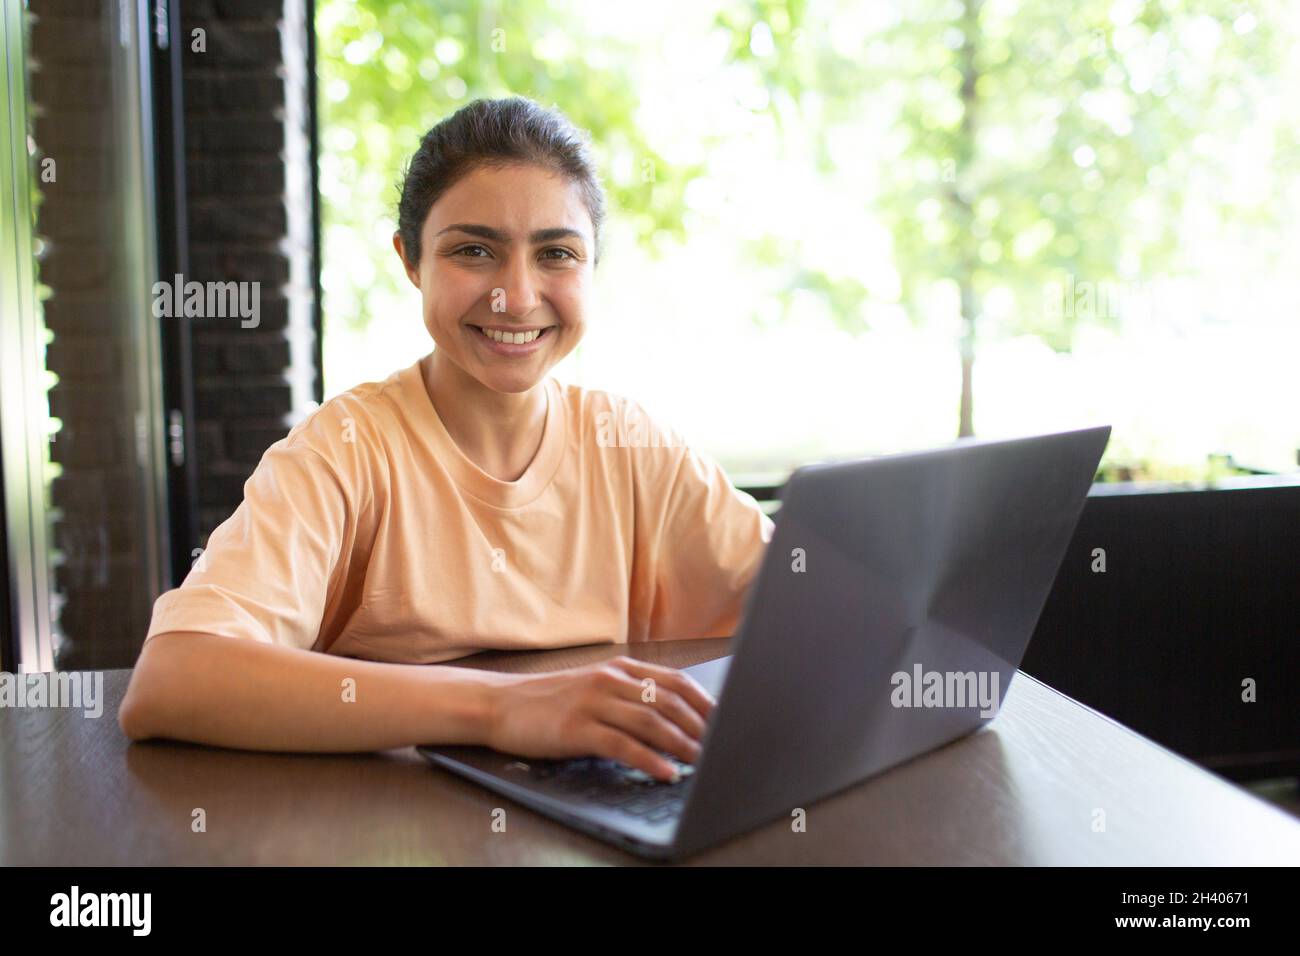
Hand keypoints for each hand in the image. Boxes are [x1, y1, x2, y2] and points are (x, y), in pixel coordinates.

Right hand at [484, 656, 716, 781]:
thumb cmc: (550, 701)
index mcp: (620, 669)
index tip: (724, 722)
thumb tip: (672, 717)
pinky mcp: (577, 728)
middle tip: (720, 747)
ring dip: (681, 744)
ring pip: (650, 722)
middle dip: (699, 727)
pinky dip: (649, 760)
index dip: (704, 702)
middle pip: (668, 702)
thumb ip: (629, 695)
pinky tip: (664, 772)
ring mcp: (593, 702)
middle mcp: (610, 680)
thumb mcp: (594, 688)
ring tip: (700, 761)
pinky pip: (623, 745)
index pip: (675, 681)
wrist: (500, 704)